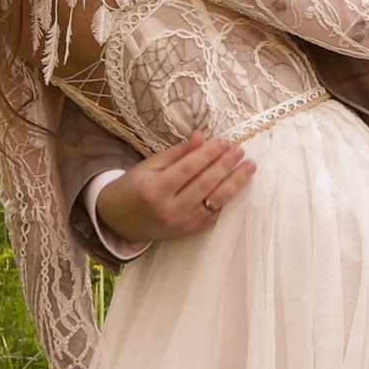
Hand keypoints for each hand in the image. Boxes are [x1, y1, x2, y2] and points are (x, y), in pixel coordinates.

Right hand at [101, 132, 256, 246]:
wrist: (119, 221)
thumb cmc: (132, 188)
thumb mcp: (149, 166)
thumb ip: (177, 153)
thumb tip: (202, 136)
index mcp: (155, 189)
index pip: (189, 168)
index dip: (208, 154)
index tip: (225, 140)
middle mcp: (169, 209)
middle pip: (204, 184)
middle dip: (225, 165)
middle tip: (240, 150)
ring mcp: (181, 223)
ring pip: (214, 201)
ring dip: (234, 183)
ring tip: (249, 167)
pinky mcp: (189, 232)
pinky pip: (214, 215)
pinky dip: (227, 200)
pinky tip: (239, 186)